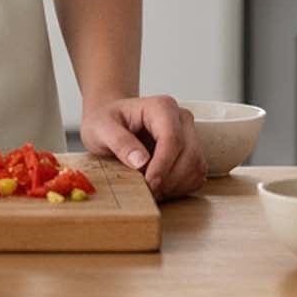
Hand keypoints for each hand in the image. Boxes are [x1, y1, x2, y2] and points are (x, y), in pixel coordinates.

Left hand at [79, 95, 205, 201]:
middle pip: (189, 155)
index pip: (172, 138)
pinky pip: (196, 175)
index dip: (162, 165)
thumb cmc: (105, 122)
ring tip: (151, 188)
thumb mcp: (100, 128)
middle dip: (169, 179)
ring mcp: (190, 135)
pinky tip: (160, 186)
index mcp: (162, 107)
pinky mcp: (192, 153)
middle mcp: (181, 119)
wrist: (110, 125)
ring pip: (196, 167)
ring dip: (175, 185)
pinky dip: (180, 187)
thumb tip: (141, 161)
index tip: (148, 183)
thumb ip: (119, 142)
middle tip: (146, 190)